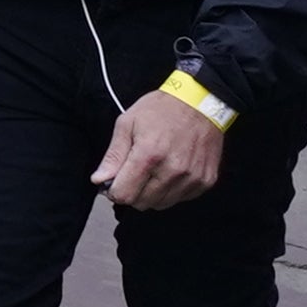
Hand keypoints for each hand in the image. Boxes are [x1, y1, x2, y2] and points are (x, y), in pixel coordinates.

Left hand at [94, 87, 228, 211]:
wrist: (201, 102)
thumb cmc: (161, 110)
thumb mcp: (127, 123)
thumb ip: (113, 156)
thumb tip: (100, 180)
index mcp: (149, 155)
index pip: (124, 195)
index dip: (114, 191)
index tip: (113, 182)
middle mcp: (172, 170)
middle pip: (142, 203)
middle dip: (132, 191)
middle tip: (134, 172)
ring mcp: (192, 178)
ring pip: (161, 204)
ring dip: (151, 193)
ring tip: (153, 169)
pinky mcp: (206, 181)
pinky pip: (181, 199)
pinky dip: (171, 190)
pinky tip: (170, 170)